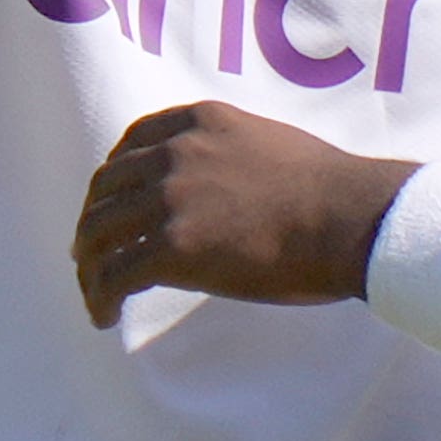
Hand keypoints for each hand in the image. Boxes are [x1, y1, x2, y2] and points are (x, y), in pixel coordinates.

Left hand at [72, 101, 416, 328]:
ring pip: (99, 233)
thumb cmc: (332, 190)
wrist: (350, 218)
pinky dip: (101, 299)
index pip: (133, 141)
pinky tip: (106, 317)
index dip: (114, 176)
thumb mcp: (271, 143)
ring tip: (95, 293)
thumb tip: (224, 187)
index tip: (112, 201)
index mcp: (202, 123)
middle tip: (91, 253)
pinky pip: (114, 277)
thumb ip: (232, 153)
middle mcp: (176, 152)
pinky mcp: (171, 247)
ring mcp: (170, 198)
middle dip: (93, 222)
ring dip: (89, 267)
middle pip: (106, 187)